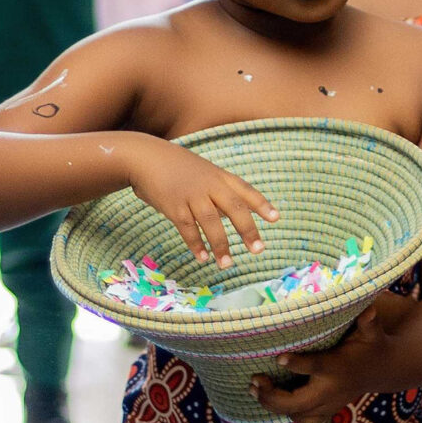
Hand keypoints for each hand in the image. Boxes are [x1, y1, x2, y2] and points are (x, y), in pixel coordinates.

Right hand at [127, 138, 278, 267]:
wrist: (146, 157)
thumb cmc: (177, 168)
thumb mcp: (204, 172)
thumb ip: (221, 192)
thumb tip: (237, 215)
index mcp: (220, 176)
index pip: (246, 190)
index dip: (261, 204)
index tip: (275, 218)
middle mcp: (209, 185)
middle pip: (234, 207)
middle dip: (247, 229)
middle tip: (258, 250)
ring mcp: (191, 194)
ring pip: (211, 221)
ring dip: (221, 245)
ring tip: (227, 264)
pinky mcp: (173, 205)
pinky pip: (187, 227)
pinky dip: (196, 243)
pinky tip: (203, 257)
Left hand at [250, 306, 387, 422]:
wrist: (383, 370)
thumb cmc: (371, 345)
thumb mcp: (372, 332)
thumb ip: (368, 322)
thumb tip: (369, 309)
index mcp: (337, 367)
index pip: (316, 367)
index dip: (297, 363)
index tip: (279, 357)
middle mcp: (331, 390)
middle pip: (299, 402)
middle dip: (273, 395)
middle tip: (255, 380)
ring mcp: (328, 404)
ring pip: (297, 414)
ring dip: (273, 404)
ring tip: (255, 388)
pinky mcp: (327, 411)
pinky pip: (303, 419)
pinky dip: (285, 413)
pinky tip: (269, 399)